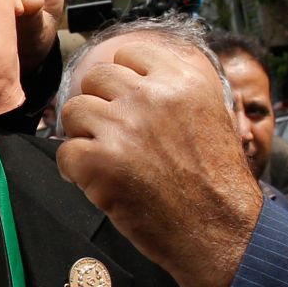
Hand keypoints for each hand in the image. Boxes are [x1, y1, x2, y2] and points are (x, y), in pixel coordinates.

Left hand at [58, 39, 262, 286]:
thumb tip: (129, 76)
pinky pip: (65, 152)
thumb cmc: (217, 181)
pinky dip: (75, 171)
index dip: (123, 82)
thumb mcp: (211, 114)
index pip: (129, 55)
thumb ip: (173, 90)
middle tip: (116, 137)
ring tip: (108, 159)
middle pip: (96, 78)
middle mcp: (153, 94)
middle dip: (101, 106)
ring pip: (74, 110)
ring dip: (85, 135)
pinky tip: (98, 183)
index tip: (129, 104)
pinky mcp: (101, 161)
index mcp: (183, 78)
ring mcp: (124, 126)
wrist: (222, 231)